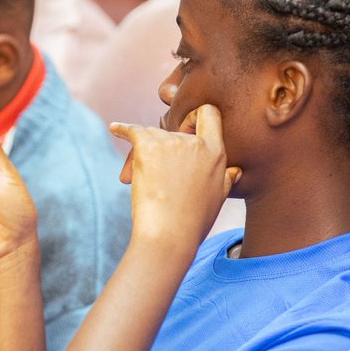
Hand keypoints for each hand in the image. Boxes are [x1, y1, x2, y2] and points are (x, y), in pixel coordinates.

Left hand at [111, 104, 241, 250]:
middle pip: (172, 130)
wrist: (169, 236)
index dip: (195, 118)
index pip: (209, 114)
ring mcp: (171, 143)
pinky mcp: (148, 147)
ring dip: (142, 152)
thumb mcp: (219, 198)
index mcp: (216, 153)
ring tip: (133, 181)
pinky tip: (115, 129)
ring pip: (151, 135)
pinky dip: (122, 130)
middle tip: (152, 175)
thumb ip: (227, 179)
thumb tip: (235, 171)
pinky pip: (132, 131)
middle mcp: (195, 143)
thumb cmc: (193, 222)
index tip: (185, 127)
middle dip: (161, 146)